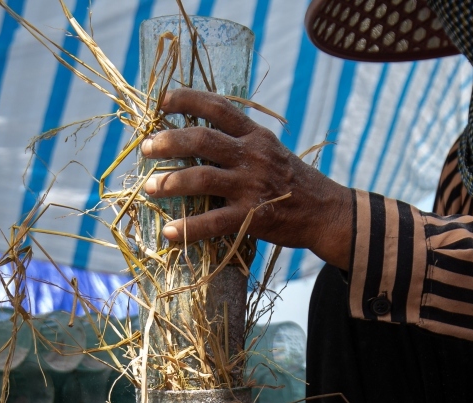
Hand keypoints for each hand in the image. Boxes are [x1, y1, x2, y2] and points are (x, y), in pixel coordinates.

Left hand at [141, 88, 353, 268]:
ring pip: (202, 177)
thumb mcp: (270, 151)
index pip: (218, 106)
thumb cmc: (293, 182)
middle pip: (202, 139)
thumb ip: (240, 143)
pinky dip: (188, 228)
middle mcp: (252, 155)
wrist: (326, 212)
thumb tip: (197, 138)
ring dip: (169, 182)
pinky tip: (169, 233)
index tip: (162, 100)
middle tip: (146, 148)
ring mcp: (251, 185)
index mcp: (255, 135)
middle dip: (168, 142)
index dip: (187, 99)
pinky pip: (213, 222)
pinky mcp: (252, 216)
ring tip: (149, 188)